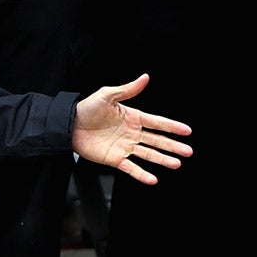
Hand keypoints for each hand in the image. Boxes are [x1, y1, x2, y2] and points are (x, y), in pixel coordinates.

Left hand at [70, 74, 192, 182]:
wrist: (68, 125)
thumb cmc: (86, 109)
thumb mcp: (107, 95)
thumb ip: (128, 89)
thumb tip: (145, 77)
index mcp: (132, 117)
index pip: (157, 122)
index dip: (172, 127)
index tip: (187, 131)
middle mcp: (132, 133)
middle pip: (157, 140)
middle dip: (173, 146)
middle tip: (188, 152)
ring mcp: (124, 146)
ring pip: (148, 154)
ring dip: (162, 159)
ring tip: (176, 164)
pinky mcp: (114, 158)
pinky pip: (131, 168)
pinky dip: (142, 174)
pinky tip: (153, 179)